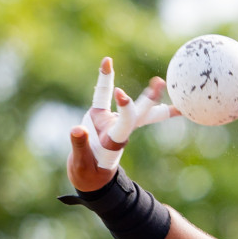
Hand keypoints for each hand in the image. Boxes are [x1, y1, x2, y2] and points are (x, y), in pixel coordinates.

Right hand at [67, 56, 178, 191]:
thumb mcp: (81, 165)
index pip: (125, 123)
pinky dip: (104, 80)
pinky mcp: (101, 117)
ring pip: (132, 107)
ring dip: (144, 94)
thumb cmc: (88, 174)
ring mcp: (112, 122)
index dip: (125, 110)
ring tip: (159, 80)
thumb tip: (77, 130)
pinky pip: (102, 95)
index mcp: (114, 142)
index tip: (120, 94)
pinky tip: (107, 61)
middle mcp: (118, 130)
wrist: (91, 176)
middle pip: (140, 114)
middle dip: (151, 100)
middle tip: (160, 83)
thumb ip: (79, 146)